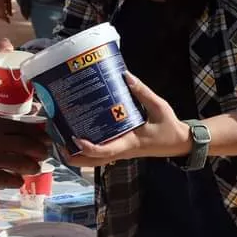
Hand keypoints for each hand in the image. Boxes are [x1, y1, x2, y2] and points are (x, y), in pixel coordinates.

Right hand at [0, 114, 50, 187]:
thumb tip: (13, 134)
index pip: (26, 129)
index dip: (39, 136)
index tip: (46, 139)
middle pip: (30, 146)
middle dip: (41, 152)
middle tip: (42, 155)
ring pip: (24, 164)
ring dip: (32, 167)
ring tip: (33, 169)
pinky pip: (8, 180)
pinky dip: (17, 181)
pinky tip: (17, 181)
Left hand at [60, 73, 189, 167]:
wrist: (180, 142)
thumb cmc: (170, 126)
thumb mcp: (159, 106)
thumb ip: (142, 92)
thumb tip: (125, 75)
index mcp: (130, 143)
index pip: (106, 151)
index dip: (89, 148)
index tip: (75, 139)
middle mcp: (122, 150)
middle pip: (94, 161)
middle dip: (74, 156)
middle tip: (57, 142)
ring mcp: (120, 152)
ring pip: (95, 160)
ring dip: (77, 155)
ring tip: (60, 141)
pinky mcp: (121, 148)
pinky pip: (101, 154)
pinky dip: (87, 150)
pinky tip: (76, 137)